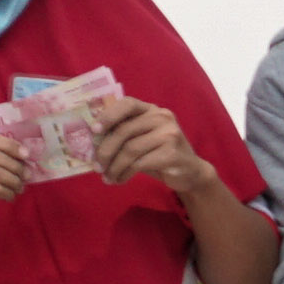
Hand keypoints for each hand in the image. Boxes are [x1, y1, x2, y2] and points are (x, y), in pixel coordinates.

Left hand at [93, 94, 209, 197]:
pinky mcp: (172, 154)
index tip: (94, 130)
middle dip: (105, 150)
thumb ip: (124, 133)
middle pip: (124, 131)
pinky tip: (120, 180)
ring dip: (114, 166)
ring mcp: (169, 135)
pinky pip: (139, 164)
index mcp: (151, 109)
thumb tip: (92, 142)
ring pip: (130, 150)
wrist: (191, 172)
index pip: (127, 103)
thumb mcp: (143, 138)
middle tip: (96, 166)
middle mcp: (161, 117)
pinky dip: (125, 174)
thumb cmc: (160, 154)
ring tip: (107, 177)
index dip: (108, 115)